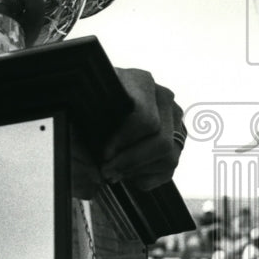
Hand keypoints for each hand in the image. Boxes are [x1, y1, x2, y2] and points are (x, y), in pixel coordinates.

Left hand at [71, 67, 184, 198]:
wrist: (94, 103)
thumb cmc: (85, 104)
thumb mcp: (80, 108)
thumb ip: (84, 127)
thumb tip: (95, 163)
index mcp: (140, 81)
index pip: (145, 118)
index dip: (124, 141)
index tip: (104, 155)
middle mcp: (163, 97)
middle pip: (161, 141)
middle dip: (131, 162)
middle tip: (106, 172)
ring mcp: (174, 119)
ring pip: (169, 157)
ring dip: (138, 171)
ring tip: (112, 173)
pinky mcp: (178, 139)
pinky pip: (170, 169)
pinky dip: (147, 177)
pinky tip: (126, 174)